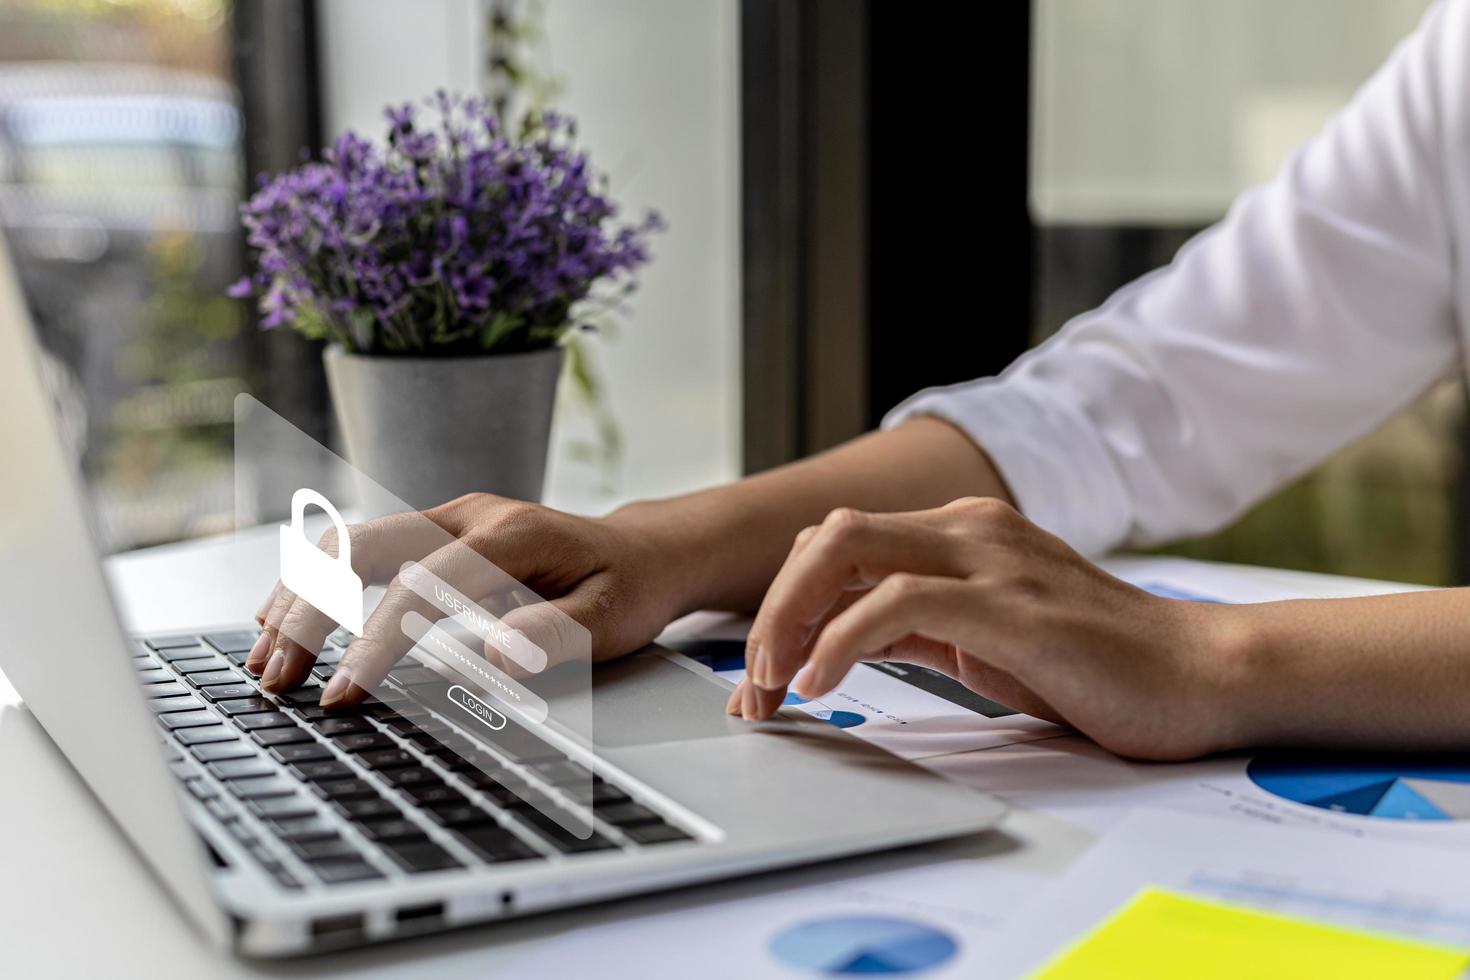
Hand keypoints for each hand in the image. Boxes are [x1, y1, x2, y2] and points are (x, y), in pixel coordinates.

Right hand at [249, 493, 689, 706]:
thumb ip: (556, 635)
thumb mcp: (612, 621)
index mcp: (510, 535)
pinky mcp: (435, 533)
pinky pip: (360, 547)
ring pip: (349, 540)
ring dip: (300, 595)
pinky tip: (282, 620)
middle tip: (276, 679)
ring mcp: (448, 517)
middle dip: (311, 612)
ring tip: (262, 658)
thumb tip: (497, 655)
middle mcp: (469, 514)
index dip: (375, 642)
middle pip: (363, 546)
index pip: (421, 585)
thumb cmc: (626, 590)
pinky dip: (316, 582)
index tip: (341, 695)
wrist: (641, 552)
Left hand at [731, 497, 1248, 760]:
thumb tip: (838, 640)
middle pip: (828, 536)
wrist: (1203, 678)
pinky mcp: (1011, 605)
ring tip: (770, 686)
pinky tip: (819, 683)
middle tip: (750, 682)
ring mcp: (991, 559)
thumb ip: (918, 624)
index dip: (784, 600)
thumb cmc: (1097, 666)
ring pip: (847, 552)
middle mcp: (970, 530)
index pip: (840, 543)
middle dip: (770, 607)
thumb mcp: (984, 638)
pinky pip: (898, 604)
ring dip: (788, 621)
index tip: (761, 673)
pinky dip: (840, 639)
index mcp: (962, 535)